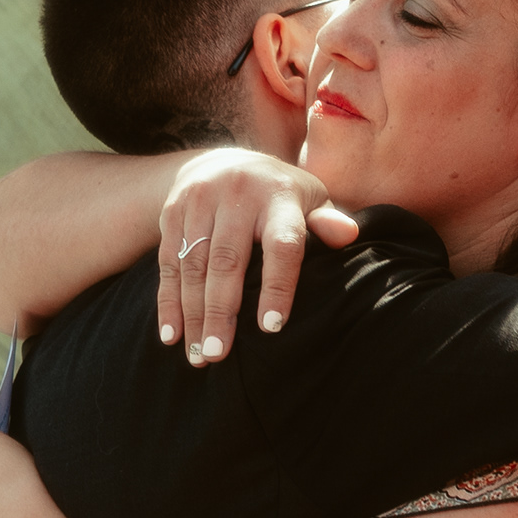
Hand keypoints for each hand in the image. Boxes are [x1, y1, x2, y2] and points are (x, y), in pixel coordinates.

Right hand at [157, 151, 359, 365]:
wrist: (221, 161)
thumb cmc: (278, 196)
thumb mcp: (310, 200)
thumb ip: (327, 221)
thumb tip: (349, 235)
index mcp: (278, 196)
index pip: (281, 245)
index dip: (277, 286)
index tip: (271, 327)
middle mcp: (236, 195)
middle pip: (227, 260)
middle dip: (220, 311)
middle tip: (218, 354)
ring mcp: (199, 201)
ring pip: (194, 265)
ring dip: (193, 314)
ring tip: (198, 356)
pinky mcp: (172, 212)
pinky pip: (168, 262)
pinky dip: (169, 301)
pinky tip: (172, 334)